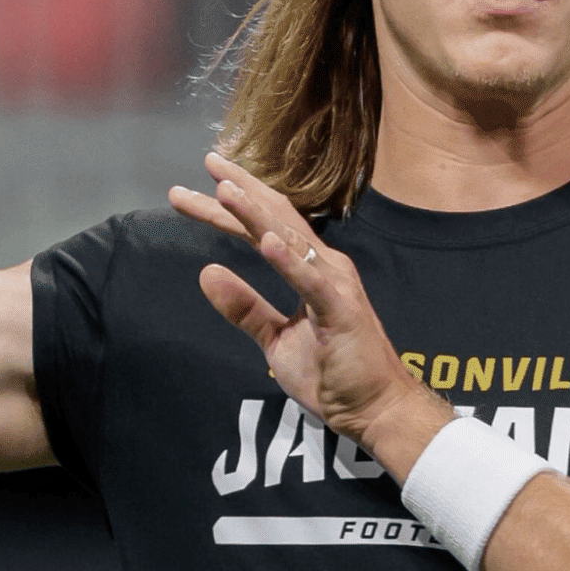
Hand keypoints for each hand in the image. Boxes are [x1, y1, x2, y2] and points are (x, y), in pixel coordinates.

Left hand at [169, 153, 453, 469]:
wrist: (376, 410)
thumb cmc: (334, 374)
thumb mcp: (276, 340)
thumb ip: (245, 308)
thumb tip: (205, 272)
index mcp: (309, 270)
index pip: (263, 228)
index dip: (230, 207)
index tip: (192, 188)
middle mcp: (324, 266)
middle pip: (274, 218)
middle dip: (240, 190)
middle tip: (208, 160)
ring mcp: (335, 285)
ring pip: (290, 239)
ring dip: (256, 213)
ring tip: (225, 189)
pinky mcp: (341, 310)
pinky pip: (310, 281)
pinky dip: (288, 259)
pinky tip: (264, 240)